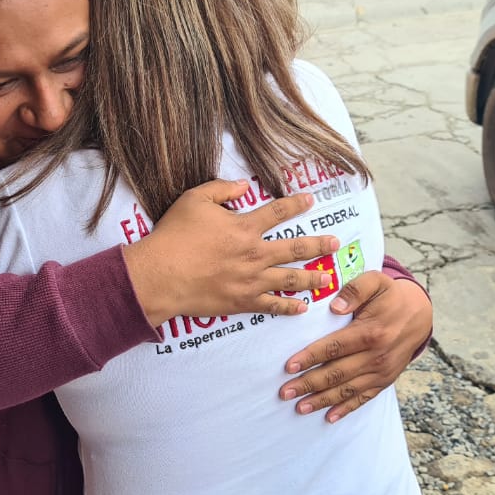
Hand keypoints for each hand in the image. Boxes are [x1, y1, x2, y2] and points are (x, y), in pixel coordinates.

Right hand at [123, 178, 338, 325]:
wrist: (160, 275)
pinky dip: (289, 307)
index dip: (296, 204)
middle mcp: (254, 254)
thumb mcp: (194, 200)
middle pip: (294, 249)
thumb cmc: (174, 236)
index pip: (278, 212)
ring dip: (312, 278)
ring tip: (329, 278)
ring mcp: (251, 280)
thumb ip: (222, 189)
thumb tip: (244, 186)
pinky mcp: (242, 301)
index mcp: (244, 227)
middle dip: (318, 245)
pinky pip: (271, 306)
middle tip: (334, 243)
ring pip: (290, 279)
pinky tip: (302, 308)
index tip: (310, 201)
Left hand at [279, 272, 432, 422]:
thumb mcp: (375, 282)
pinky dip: (346, 409)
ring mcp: (381, 371)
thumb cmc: (390, 296)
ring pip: (347, 390)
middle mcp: (376, 356)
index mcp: (370, 332)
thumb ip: (355, 290)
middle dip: (308, 384)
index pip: (334, 347)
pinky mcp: (385, 380)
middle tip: (285, 392)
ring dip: (322, 400)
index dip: (310, 357)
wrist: (420, 314)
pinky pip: (364, 397)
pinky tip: (329, 417)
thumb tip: (335, 307)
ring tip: (300, 407)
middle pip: (337, 373)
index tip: (289, 366)